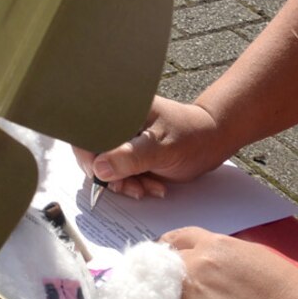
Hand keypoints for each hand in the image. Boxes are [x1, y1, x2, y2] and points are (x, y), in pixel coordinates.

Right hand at [72, 96, 231, 199]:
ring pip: (105, 168)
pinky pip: (119, 174)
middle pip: (92, 153)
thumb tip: (99, 168)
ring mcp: (121, 141)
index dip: (88, 156)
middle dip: (110, 176)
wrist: (212, 142)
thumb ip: (130, 157)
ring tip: (148, 188)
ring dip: (124, 184)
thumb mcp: (161, 147)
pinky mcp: (129, 155)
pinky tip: (152, 186)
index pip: (85, 132)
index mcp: (116, 110)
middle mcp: (114, 124)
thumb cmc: (190, 135)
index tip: (103, 176)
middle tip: (132, 187)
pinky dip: (133, 185)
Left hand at [164, 228, 297, 298]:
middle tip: (177, 288)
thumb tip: (204, 257)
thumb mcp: (254, 256)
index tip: (167, 258)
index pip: (174, 238)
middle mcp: (199, 265)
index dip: (170, 249)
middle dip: (170, 275)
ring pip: (170, 294)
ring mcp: (195, 294)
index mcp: (214, 245)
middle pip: (167, 265)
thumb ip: (222, 253)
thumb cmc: (292, 291)